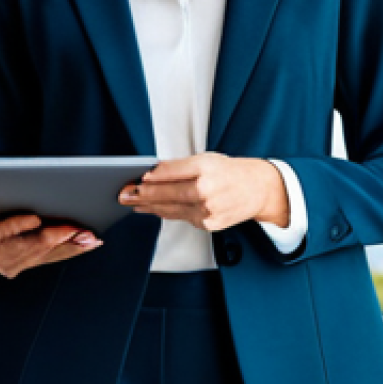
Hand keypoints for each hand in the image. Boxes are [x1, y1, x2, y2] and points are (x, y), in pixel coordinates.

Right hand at [0, 189, 101, 278]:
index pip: (4, 232)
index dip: (20, 225)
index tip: (35, 219)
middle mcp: (1, 255)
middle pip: (33, 246)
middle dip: (58, 238)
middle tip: (80, 231)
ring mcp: (14, 264)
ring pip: (47, 255)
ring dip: (71, 246)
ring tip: (90, 238)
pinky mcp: (26, 265)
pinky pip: (52, 258)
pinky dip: (70, 250)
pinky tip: (87, 244)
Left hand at [118, 153, 289, 231]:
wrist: (257, 189)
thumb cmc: (229, 171)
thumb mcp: (206, 159)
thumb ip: (180, 167)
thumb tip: (152, 173)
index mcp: (206, 167)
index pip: (171, 171)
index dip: (151, 176)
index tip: (137, 178)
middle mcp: (207, 190)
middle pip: (168, 193)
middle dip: (143, 195)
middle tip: (125, 194)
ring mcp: (208, 210)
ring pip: (171, 209)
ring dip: (149, 206)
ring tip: (133, 203)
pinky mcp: (209, 224)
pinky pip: (182, 217)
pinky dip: (167, 213)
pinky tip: (154, 209)